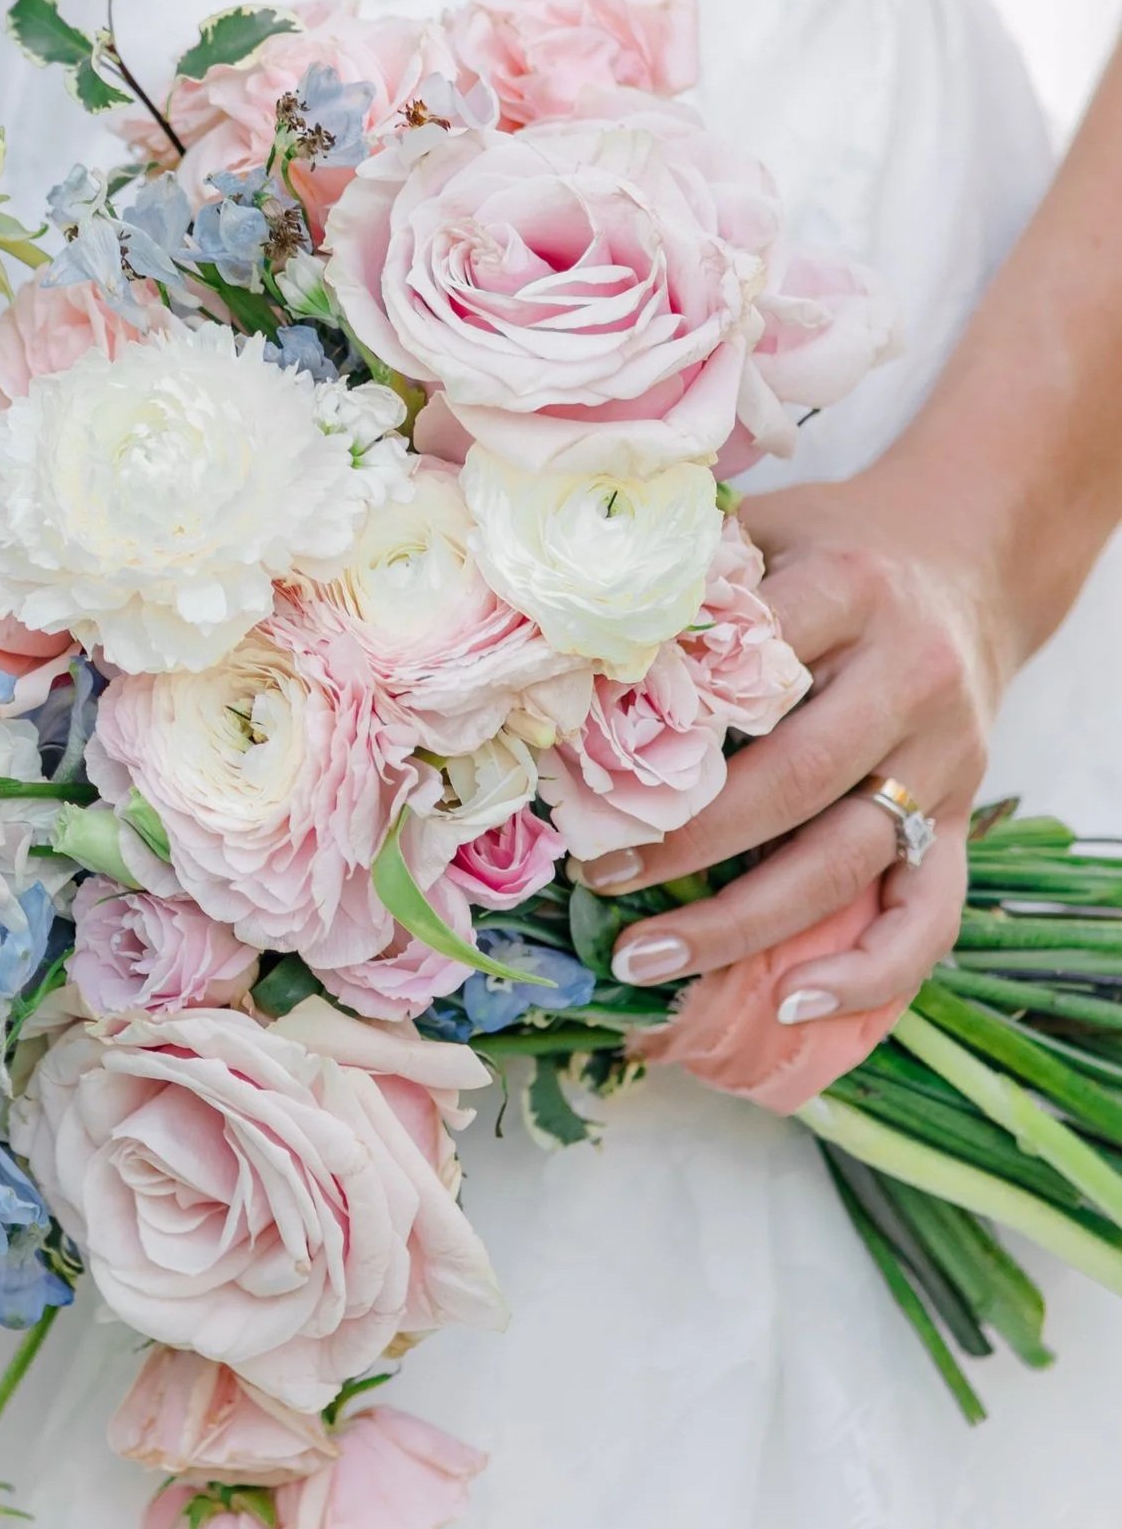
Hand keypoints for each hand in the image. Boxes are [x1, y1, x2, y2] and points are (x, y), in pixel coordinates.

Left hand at [580, 473, 1019, 1026]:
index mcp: (851, 589)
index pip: (750, 662)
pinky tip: (792, 1004)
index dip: (661, 716)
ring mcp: (944, 757)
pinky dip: (869, 972)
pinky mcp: (961, 815)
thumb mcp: (771, 524)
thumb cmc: (835, 545)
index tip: (577, 761)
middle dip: (689, 840)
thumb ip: (693, 568)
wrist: (969, 558)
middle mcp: (909, 677)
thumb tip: (560, 620)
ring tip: (647, 956)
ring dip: (744, 922)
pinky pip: (928, 913)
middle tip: (596, 876)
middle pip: (797, 777)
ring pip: (847, 857)